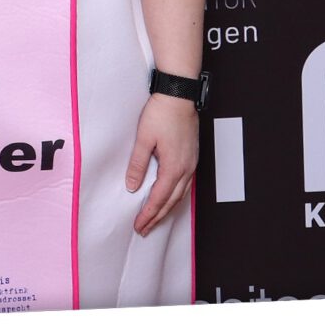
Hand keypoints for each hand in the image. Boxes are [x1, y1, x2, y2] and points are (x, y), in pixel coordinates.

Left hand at [124, 92, 197, 236]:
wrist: (180, 95)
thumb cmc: (162, 113)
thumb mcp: (143, 139)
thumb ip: (137, 165)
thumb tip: (131, 186)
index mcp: (174, 167)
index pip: (159, 198)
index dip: (148, 214)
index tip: (139, 225)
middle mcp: (186, 169)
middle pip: (171, 201)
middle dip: (157, 217)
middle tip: (144, 229)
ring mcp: (192, 163)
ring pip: (180, 195)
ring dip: (167, 208)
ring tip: (155, 219)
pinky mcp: (192, 157)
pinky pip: (185, 184)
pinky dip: (176, 196)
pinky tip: (170, 198)